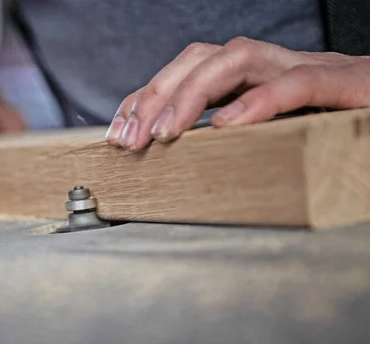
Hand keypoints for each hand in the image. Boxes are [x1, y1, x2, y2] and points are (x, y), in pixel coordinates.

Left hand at [106, 37, 369, 150]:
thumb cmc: (335, 136)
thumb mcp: (273, 140)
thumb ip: (232, 143)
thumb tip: (178, 164)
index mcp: (256, 79)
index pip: (188, 72)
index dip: (147, 96)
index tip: (117, 132)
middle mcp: (276, 67)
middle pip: (203, 59)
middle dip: (157, 95)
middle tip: (129, 140)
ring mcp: (312, 70)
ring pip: (240, 58)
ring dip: (192, 94)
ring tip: (163, 133)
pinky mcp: (351, 86)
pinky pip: (299, 83)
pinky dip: (260, 102)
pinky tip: (227, 126)